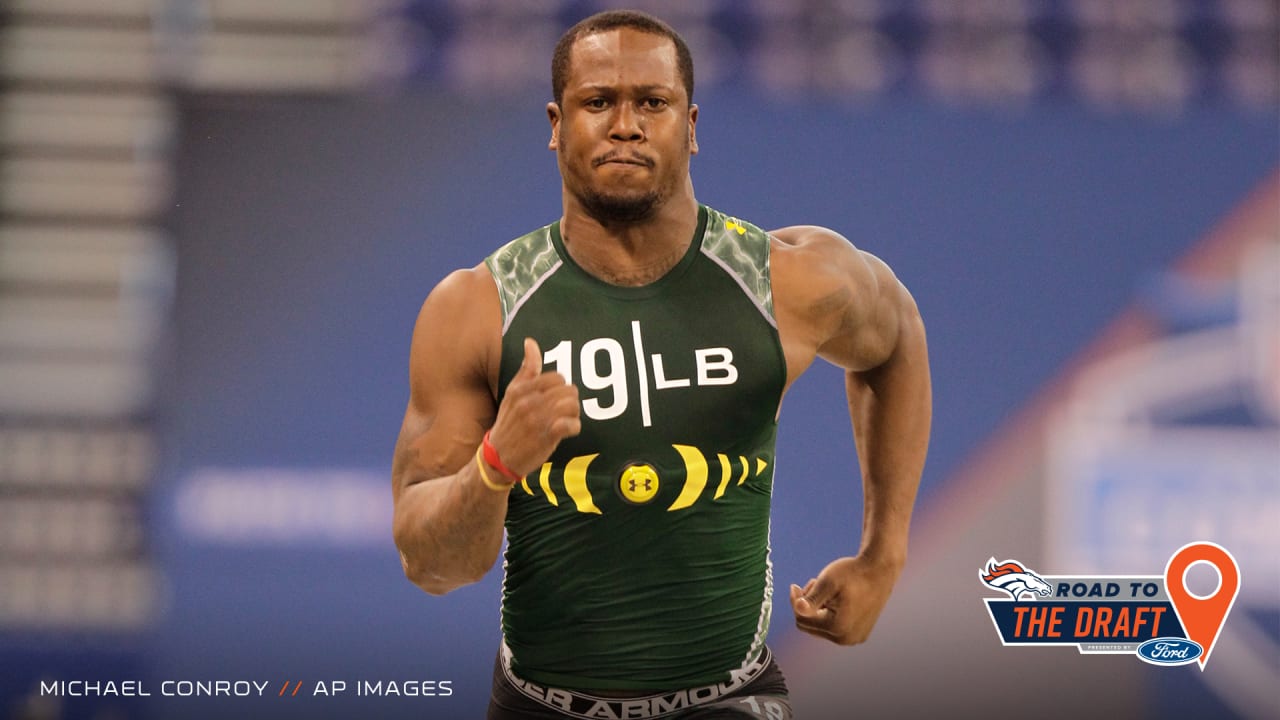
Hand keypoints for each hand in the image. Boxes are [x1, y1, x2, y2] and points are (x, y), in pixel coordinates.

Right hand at [487, 338, 580, 477]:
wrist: (498, 457)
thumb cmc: (509, 422)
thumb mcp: (512, 393)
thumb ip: (526, 369)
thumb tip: (530, 342)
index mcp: (521, 389)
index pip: (557, 378)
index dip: (562, 388)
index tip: (556, 398)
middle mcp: (528, 402)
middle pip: (568, 391)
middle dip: (570, 401)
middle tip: (563, 410)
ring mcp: (537, 420)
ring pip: (572, 405)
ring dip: (573, 414)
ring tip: (566, 420)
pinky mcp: (545, 437)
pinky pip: (571, 424)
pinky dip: (574, 427)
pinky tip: (566, 431)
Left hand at [790, 555, 902, 644]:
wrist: (880, 569)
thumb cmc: (853, 573)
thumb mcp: (828, 582)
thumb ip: (811, 599)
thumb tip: (798, 609)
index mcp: (838, 627)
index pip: (801, 620)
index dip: (796, 602)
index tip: (795, 585)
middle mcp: (847, 639)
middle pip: (810, 626)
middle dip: (808, 606)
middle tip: (814, 585)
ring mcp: (855, 638)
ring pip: (821, 627)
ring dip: (818, 609)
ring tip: (828, 591)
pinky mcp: (859, 634)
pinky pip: (834, 627)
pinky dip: (829, 614)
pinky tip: (836, 598)